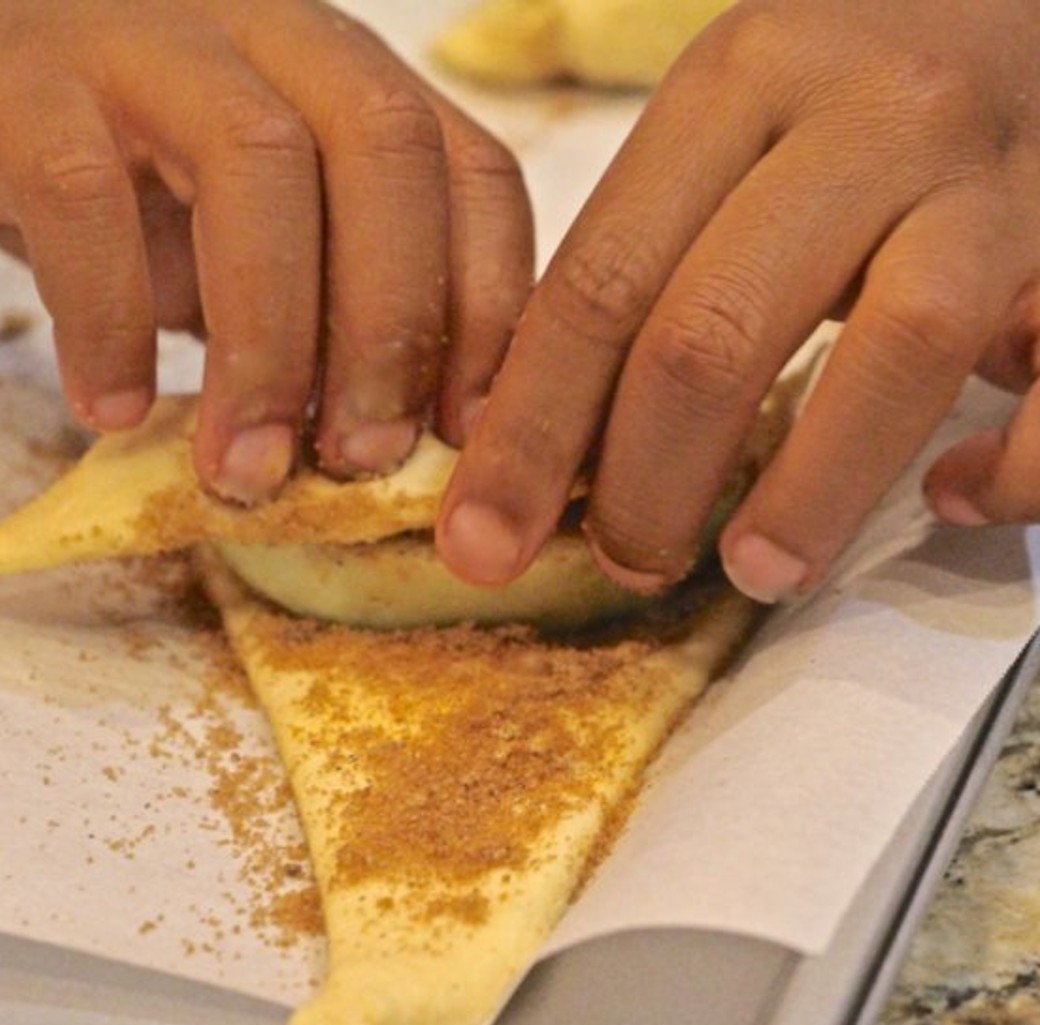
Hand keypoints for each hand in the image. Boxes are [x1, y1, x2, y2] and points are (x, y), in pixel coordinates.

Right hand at [0, 0, 532, 502]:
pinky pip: (83, 191)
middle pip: (387, 149)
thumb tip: (416, 445)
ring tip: (249, 466)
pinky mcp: (24, 77)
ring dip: (270, 341)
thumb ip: (342, 307)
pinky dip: (110, 316)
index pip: (476, 172)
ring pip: (258, 161)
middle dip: (392, 325)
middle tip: (365, 459)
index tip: (470, 434)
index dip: (492, 309)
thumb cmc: (147, 192)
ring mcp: (151, 39)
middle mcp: (275, 36)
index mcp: (357, 83)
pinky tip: (117, 408)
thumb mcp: (275, 243)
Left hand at [437, 0, 1039, 600]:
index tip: (486, 535)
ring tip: (755, 571)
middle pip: (722, 326)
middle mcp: (878, 120)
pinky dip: (1032, 471)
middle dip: (644, 481)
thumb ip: (641, 258)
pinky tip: (957, 499)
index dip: (529, 430)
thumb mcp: (726, 126)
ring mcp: (1003, 192)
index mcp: (745, 76)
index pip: (604, 278)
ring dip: (807, 494)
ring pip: (902, 352)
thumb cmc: (857, 91)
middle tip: (624, 559)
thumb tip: (544, 444)